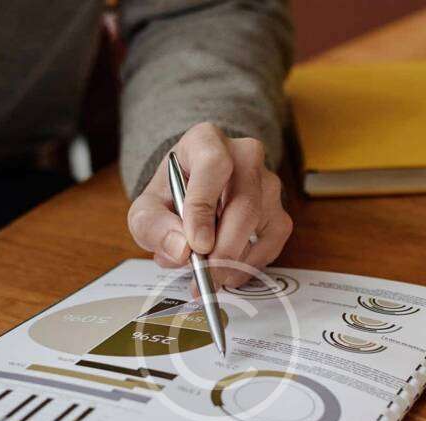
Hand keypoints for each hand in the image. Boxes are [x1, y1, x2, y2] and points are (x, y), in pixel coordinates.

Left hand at [127, 122, 292, 288]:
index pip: (213, 166)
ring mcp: (267, 183)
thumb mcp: (147, 209)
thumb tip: (181, 249)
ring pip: (261, 225)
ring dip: (234, 260)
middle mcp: (244, 155)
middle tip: (204, 275)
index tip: (196, 244)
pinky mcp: (278, 211)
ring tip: (206, 275)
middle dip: (224, 248)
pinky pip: (271, 243)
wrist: (190, 195)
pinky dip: (247, 265)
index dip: (204, 207)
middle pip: (245, 203)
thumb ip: (153, 227)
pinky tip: (225, 271)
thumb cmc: (171, 196)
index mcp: (206, 141)